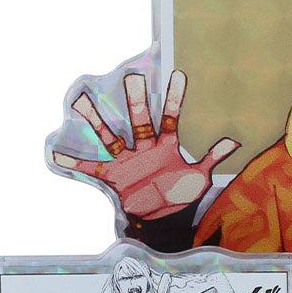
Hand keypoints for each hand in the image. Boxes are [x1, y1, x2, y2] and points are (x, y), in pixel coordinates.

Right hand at [52, 70, 239, 218]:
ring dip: (97, 121)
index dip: (175, 98)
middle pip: (141, 121)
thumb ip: (213, 157)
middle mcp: (145, 148)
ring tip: (80, 101)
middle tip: (133, 76)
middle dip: (137, 100)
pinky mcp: (115, 176)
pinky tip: (56, 154)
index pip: (172, 118)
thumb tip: (235, 141)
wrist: (163, 218)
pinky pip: (91, 168)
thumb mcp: (200, 176)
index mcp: (167, 147)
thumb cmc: (180, 194)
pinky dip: (74, 163)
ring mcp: (128, 160)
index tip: (178, 74)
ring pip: (111, 137)